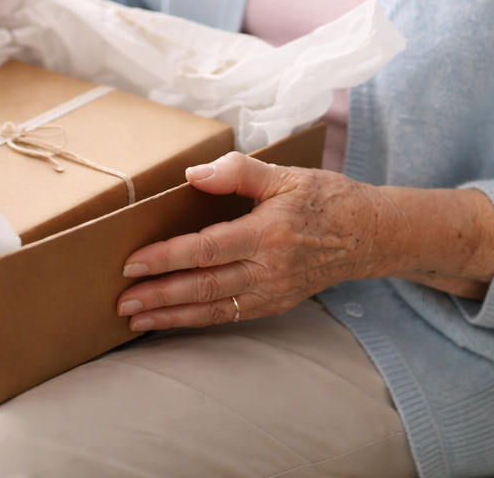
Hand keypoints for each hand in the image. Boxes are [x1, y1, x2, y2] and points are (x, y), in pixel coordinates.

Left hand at [115, 153, 493, 330]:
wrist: (371, 235)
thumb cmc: (326, 198)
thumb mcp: (285, 174)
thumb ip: (238, 172)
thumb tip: (194, 174)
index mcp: (268, 233)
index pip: (206, 249)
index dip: (166, 258)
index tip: (132, 263)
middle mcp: (269, 269)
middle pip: (204, 286)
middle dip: (160, 295)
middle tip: (122, 301)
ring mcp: (273, 291)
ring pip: (214, 308)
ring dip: (172, 315)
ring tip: (137, 319)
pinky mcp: (277, 303)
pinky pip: (231, 315)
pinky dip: (198, 319)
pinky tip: (173, 320)